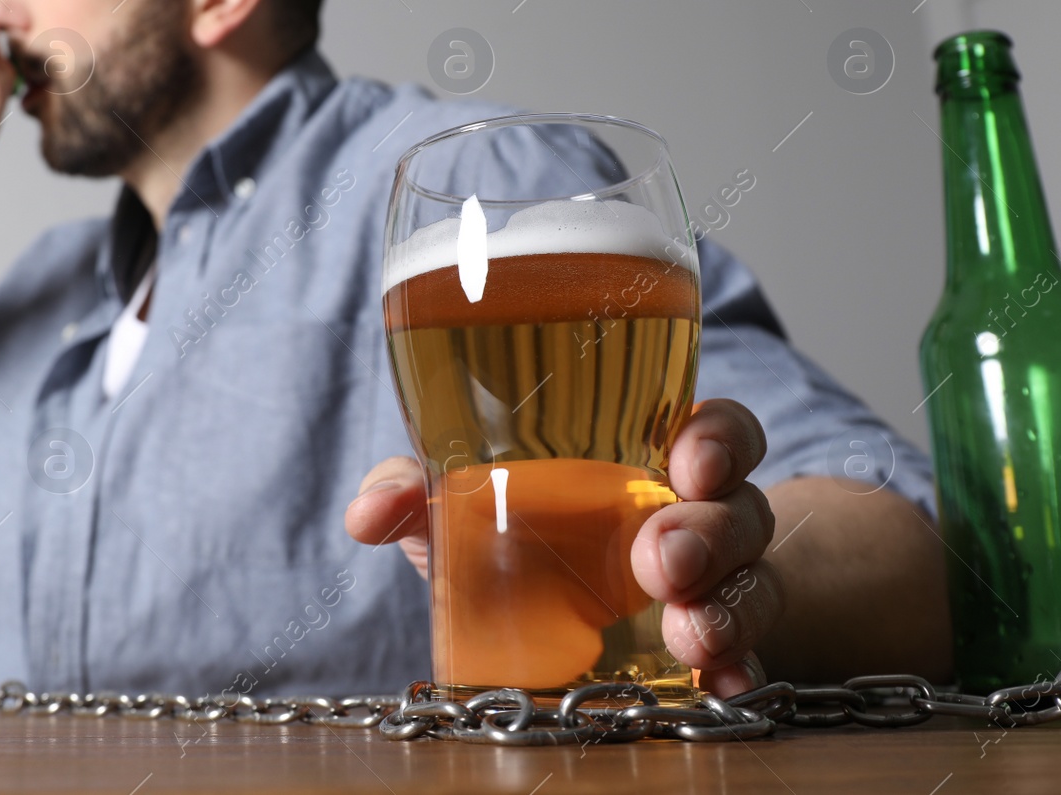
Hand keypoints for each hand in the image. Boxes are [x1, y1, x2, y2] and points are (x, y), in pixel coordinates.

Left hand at [344, 398, 783, 698]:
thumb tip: (368, 513)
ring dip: (726, 607)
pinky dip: (737, 671)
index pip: (713, 431)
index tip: (689, 461)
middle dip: (709, 533)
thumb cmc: (515, 532)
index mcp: (646, 460)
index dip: (717, 438)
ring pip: (751, 584)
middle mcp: (694, 518)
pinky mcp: (709, 653)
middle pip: (737, 509)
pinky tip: (723, 686)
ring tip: (688, 635)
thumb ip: (415, 491)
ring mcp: (710, 588)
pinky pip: (746, 658)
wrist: (552, 615)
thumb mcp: (463, 505)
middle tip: (661, 561)